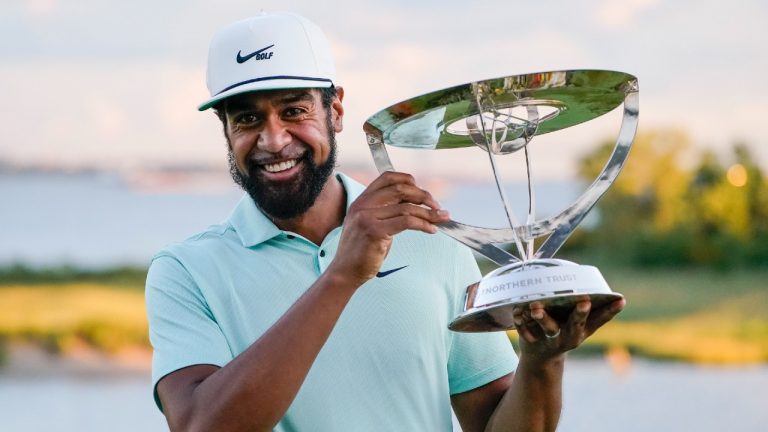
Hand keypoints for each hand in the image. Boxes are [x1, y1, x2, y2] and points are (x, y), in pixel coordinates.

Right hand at [327, 171, 449, 286]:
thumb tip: (416, 204)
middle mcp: (362, 205)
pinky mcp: (374, 231)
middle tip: (437, 206)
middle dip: (424, 196)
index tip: (423, 191)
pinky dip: (423, 224)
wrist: (345, 272)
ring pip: (406, 207)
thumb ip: (387, 212)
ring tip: (441, 219)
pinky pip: (406, 222)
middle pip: (400, 189)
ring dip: (429, 213)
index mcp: (361, 200)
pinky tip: (431, 230)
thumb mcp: (371, 224)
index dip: (408, 180)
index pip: (387, 178)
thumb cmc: (362, 251)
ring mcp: (366, 217)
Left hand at [513, 297, 624, 360]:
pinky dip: (521, 320)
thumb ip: (593, 313)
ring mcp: (551, 340)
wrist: (540, 360)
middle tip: (584, 301)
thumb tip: (618, 297)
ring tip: (537, 307)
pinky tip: (517, 310)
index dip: (610, 311)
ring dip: (544, 317)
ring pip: (548, 328)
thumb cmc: (564, 332)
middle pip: (576, 324)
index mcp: (583, 330)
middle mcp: (569, 336)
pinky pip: (525, 330)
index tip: (619, 299)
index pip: (600, 320)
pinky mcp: (531, 340)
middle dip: (580, 314)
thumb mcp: (581, 327)